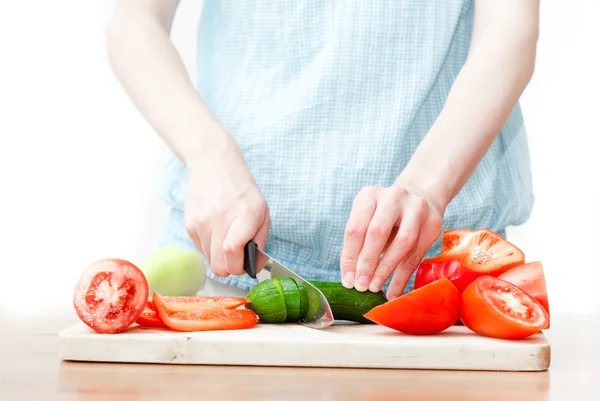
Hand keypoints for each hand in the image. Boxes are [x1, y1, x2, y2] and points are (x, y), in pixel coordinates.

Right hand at [184, 145, 269, 277]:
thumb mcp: (262, 211)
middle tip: (238, 257)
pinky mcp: (189, 224)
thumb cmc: (241, 190)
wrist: (213, 164)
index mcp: (245, 214)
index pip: (233, 252)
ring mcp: (201, 221)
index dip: (240, 266)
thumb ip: (260, 240)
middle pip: (220, 265)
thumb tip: (254, 266)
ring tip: (226, 238)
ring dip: (220, 257)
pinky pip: (200, 249)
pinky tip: (216, 231)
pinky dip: (210, 247)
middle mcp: (220, 218)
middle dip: (231, 268)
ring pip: (209, 261)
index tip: (246, 263)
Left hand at [340, 184, 442, 298]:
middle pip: (378, 232)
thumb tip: (351, 279)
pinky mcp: (433, 223)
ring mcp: (416, 207)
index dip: (350, 257)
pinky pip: (417, 254)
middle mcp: (393, 197)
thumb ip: (359, 244)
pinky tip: (394, 291)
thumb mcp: (368, 220)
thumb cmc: (385, 216)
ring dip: (386, 269)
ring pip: (402, 242)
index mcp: (369, 195)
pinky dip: (403, 276)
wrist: (420, 198)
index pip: (355, 229)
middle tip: (361, 286)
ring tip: (375, 288)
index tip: (347, 281)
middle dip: (367, 263)